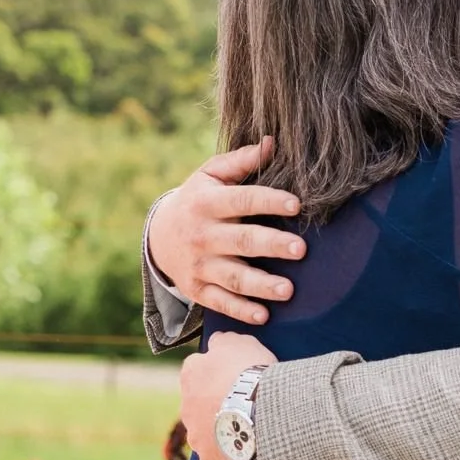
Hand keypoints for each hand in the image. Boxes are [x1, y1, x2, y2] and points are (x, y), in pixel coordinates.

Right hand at [149, 138, 305, 324]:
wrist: (158, 237)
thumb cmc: (198, 200)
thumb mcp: (210, 175)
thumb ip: (240, 161)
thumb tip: (272, 143)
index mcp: (208, 203)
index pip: (242, 199)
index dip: (269, 201)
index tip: (297, 204)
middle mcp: (203, 235)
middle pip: (242, 241)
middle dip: (271, 245)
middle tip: (301, 249)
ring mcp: (200, 265)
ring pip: (233, 277)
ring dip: (261, 285)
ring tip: (288, 290)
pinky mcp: (199, 289)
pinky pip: (221, 302)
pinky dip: (241, 311)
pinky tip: (264, 316)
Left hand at [179, 331, 277, 459]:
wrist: (258, 410)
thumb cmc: (249, 372)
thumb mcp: (239, 343)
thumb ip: (223, 341)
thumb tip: (216, 341)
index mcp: (191, 374)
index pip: (197, 372)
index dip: (217, 375)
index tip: (235, 379)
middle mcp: (186, 405)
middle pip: (199, 404)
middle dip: (216, 405)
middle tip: (243, 404)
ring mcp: (195, 435)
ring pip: (205, 432)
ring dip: (220, 431)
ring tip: (247, 429)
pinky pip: (214, 459)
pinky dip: (225, 457)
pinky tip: (241, 452)